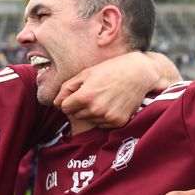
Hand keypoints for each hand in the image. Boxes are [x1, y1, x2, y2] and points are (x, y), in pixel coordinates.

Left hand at [54, 52, 178, 127]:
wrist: (138, 73)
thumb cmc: (111, 69)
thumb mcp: (86, 73)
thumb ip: (68, 88)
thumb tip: (56, 102)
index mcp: (85, 96)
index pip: (64, 107)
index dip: (68, 100)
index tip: (77, 94)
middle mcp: (96, 110)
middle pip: (76, 115)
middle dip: (80, 106)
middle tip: (93, 93)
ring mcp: (108, 117)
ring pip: (89, 120)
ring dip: (92, 112)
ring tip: (103, 97)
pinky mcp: (118, 122)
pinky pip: (102, 124)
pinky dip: (103, 117)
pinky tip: (111, 104)